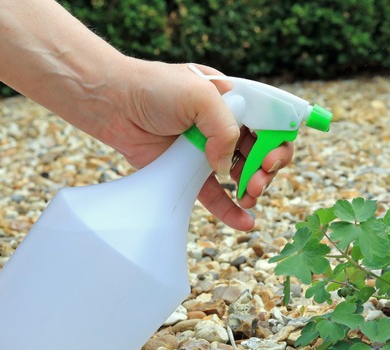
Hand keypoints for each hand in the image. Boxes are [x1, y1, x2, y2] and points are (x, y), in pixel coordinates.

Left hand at [95, 60, 292, 230]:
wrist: (111, 102)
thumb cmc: (153, 87)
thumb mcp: (199, 95)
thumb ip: (224, 127)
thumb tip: (225, 165)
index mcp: (234, 101)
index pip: (270, 123)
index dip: (278, 141)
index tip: (270, 157)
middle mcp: (224, 125)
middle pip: (261, 151)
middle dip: (268, 168)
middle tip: (260, 179)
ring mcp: (207, 149)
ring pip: (242, 174)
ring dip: (253, 188)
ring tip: (250, 195)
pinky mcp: (188, 172)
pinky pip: (215, 196)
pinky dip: (231, 210)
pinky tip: (245, 222)